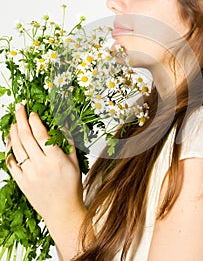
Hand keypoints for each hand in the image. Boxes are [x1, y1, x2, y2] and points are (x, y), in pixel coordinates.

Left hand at [6, 103, 84, 226]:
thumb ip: (69, 142)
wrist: (62, 211)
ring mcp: (29, 174)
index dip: (35, 120)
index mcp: (56, 159)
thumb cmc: (71, 187)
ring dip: (13, 132)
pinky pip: (11, 164)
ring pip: (16, 148)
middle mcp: (41, 165)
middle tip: (19, 108)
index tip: (33, 112)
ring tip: (14, 123)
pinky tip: (10, 144)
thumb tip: (64, 125)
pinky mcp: (21, 182)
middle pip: (26, 136)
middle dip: (21, 118)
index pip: (41, 134)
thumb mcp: (75, 162)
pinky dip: (9, 152)